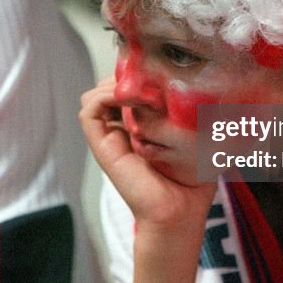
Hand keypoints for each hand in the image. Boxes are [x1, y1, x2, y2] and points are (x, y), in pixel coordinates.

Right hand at [79, 78, 215, 231]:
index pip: (125, 87)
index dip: (135, 74)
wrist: (179, 210)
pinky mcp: (102, 147)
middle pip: (108, 88)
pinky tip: (127, 98)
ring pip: (95, 96)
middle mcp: (121, 129)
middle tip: (149, 78)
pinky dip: (102, 97)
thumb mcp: (194, 134)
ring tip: (139, 89)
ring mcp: (109, 137)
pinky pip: (88, 112)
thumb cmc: (192, 178)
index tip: (157, 72)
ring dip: (113, 85)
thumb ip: (187, 112)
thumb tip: (190, 83)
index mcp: (139, 125)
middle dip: (125, 76)